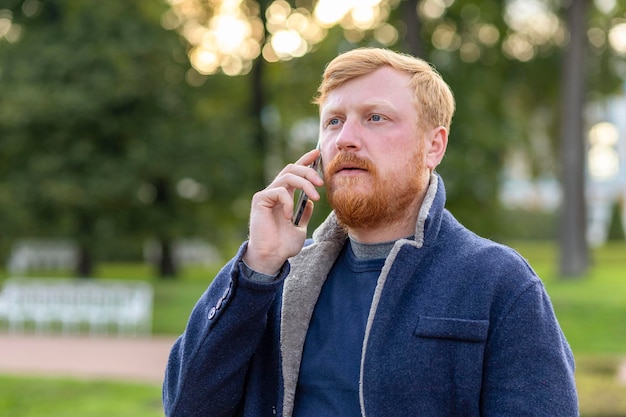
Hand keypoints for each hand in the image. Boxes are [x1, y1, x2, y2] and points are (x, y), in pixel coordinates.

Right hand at [243, 149, 323, 274]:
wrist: (272, 257)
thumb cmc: (283, 245)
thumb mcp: (300, 228)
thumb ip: (304, 214)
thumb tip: (310, 202)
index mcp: (283, 197)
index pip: (294, 173)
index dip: (305, 161)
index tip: (317, 153)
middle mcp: (274, 193)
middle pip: (291, 169)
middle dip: (308, 171)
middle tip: (321, 182)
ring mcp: (266, 195)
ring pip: (287, 177)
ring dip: (305, 184)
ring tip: (315, 197)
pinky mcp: (260, 200)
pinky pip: (278, 191)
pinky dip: (288, 202)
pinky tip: (289, 217)